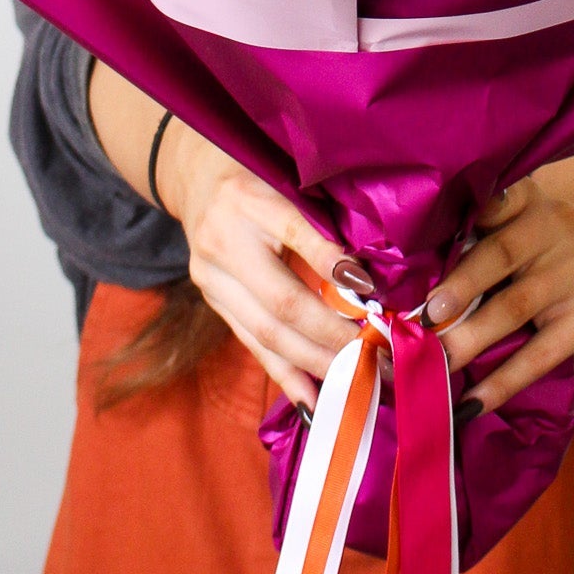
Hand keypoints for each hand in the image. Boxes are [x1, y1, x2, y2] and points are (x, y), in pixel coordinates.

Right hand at [159, 121, 353, 413]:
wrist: (196, 176)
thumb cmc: (259, 171)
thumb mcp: (290, 177)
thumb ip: (323, 218)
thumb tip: (369, 271)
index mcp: (248, 199)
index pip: (297, 236)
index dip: (333, 266)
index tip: (372, 293)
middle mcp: (222, 242)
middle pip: (281, 303)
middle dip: (333, 338)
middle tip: (377, 357)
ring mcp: (211, 278)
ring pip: (265, 333)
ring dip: (313, 365)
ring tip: (354, 387)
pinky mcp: (212, 301)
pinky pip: (251, 344)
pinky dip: (285, 374)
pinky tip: (312, 402)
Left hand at [421, 176, 573, 419]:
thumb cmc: (513, 254)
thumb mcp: (492, 233)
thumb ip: (457, 244)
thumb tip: (390, 288)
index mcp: (523, 195)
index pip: (490, 196)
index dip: (457, 219)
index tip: (419, 246)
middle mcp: (557, 221)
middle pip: (498, 255)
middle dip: (454, 292)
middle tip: (418, 324)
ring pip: (515, 306)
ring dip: (470, 340)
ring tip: (433, 365)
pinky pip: (542, 353)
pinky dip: (503, 381)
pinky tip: (472, 402)